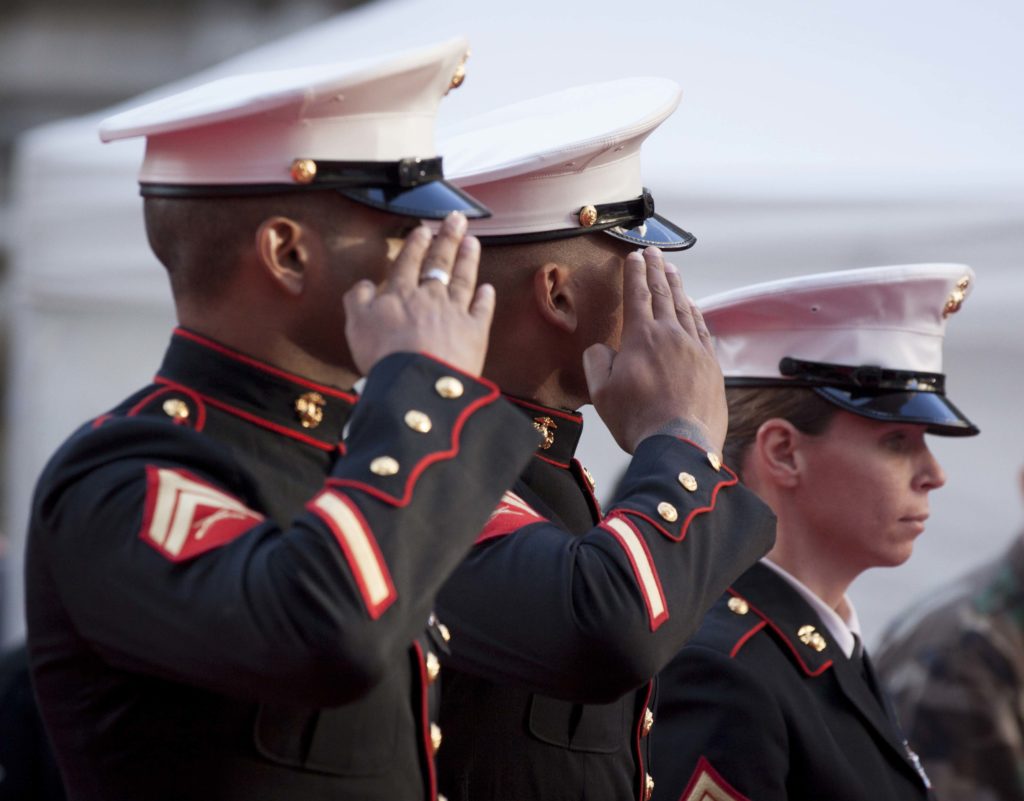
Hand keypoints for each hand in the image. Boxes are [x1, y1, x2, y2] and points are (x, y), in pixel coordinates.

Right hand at [343, 212, 494, 376]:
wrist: (418, 381)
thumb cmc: (385, 354)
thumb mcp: (357, 324)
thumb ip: (358, 300)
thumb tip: (364, 284)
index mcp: (400, 294)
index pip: (408, 263)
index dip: (416, 245)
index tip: (423, 229)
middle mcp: (430, 297)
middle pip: (440, 263)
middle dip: (447, 238)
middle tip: (457, 219)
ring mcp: (455, 313)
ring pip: (463, 279)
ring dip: (468, 259)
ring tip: (472, 242)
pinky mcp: (475, 332)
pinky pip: (482, 310)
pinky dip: (485, 298)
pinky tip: (488, 288)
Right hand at [582, 247, 726, 454]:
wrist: (680, 444)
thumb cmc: (637, 420)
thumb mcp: (601, 393)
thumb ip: (597, 362)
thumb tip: (601, 348)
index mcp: (642, 337)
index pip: (637, 296)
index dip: (634, 273)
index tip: (633, 257)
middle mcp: (671, 335)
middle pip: (664, 294)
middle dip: (657, 270)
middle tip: (654, 252)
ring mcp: (695, 349)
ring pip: (685, 308)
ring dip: (677, 286)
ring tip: (673, 270)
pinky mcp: (711, 365)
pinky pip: (702, 330)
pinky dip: (696, 313)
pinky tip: (693, 308)